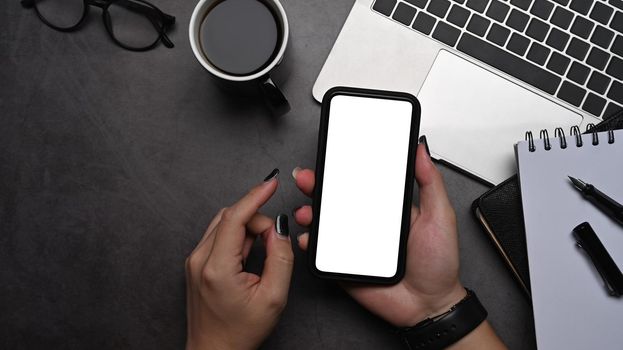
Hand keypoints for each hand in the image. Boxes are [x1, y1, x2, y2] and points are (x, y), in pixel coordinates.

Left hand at [185, 170, 293, 349]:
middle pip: (230, 217)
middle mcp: (199, 259)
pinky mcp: (196, 263)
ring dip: (247, 229)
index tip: (271, 183)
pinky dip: (238, 237)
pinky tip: (248, 257)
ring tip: (261, 254)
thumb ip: (280, 258)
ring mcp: (194, 261)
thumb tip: (280, 229)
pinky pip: (219, 236)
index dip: (255, 196)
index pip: (235, 217)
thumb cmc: (239, 332)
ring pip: (224, 224)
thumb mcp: (273, 297)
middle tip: (274, 242)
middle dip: (256, 220)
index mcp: (216, 267)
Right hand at [294, 144, 465, 326]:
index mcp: (387, 209)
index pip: (360, 184)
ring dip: (309, 213)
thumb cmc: (439, 264)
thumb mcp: (440, 216)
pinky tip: (308, 238)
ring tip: (306, 211)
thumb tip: (421, 151)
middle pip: (336, 201)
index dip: (343, 170)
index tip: (330, 158)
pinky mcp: (345, 266)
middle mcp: (368, 224)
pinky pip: (322, 253)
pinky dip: (310, 244)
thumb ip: (430, 183)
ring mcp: (354, 245)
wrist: (431, 306)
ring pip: (324, 224)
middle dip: (317, 187)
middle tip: (308, 178)